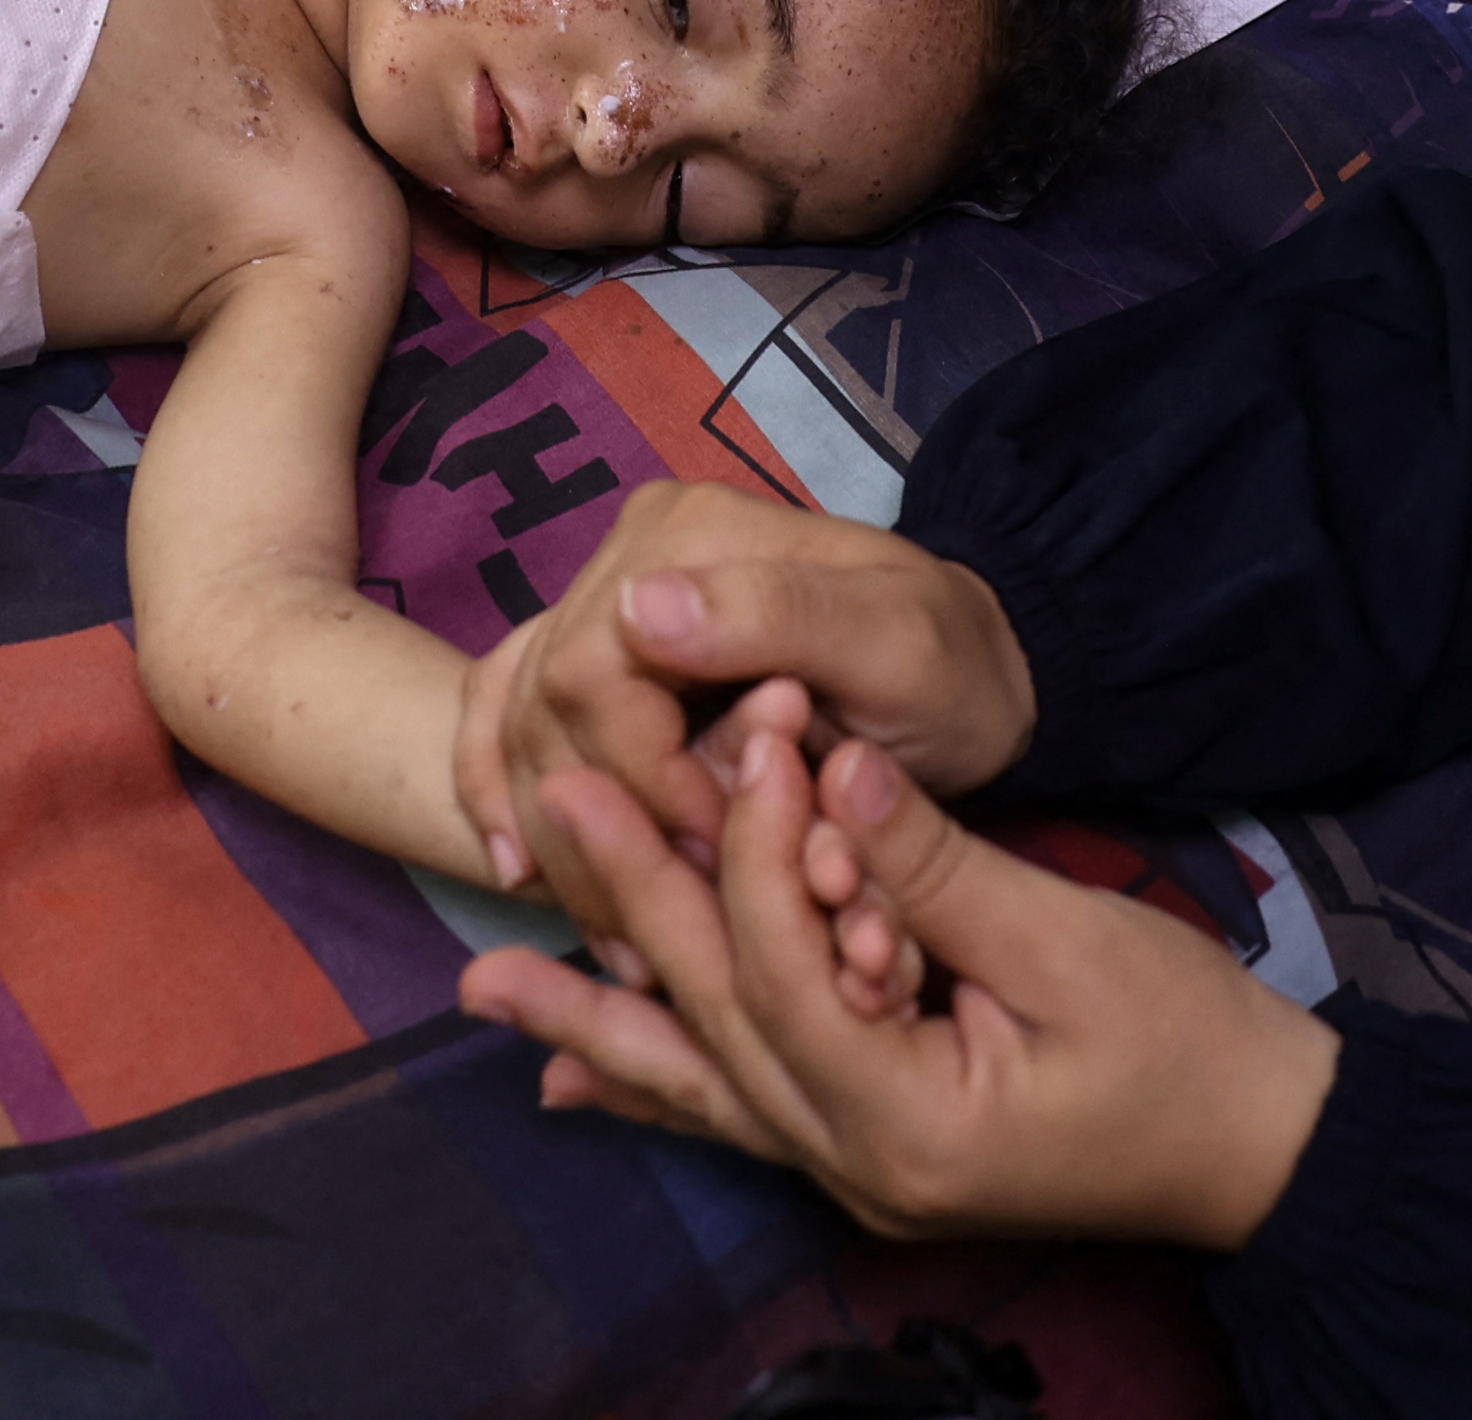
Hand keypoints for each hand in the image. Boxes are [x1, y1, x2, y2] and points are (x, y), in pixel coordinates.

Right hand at [449, 482, 1035, 895]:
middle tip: (658, 928)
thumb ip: (779, 616)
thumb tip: (637, 607)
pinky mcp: (600, 654)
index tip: (716, 860)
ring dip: (554, 836)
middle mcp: (631, 555)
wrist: (974, 676)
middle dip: (597, 827)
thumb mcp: (898, 642)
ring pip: (521, 724)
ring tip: (615, 934)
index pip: (598, 677)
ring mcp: (605, 601)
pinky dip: (497, 788)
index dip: (642, 784)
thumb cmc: (949, 669)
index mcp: (691, 536)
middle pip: (547, 705)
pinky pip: (505, 713)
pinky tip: (516, 867)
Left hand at [457, 698, 1336, 1251]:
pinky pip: (742, 1118)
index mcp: (908, 1121)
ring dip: (598, 1022)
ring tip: (488, 981)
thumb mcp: (1072, 942)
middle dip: (632, 908)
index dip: (752, 843)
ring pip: (703, 1084)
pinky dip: (660, 1089)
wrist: (1270, 1153)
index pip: (782, 969)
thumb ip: (934, 866)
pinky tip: (575, 1086)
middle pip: (716, 1022)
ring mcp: (858, 1175)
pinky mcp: (871, 1155)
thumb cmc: (1195, 1050)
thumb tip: (826, 766)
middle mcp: (858, 1166)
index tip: (742, 728)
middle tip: (551, 805)